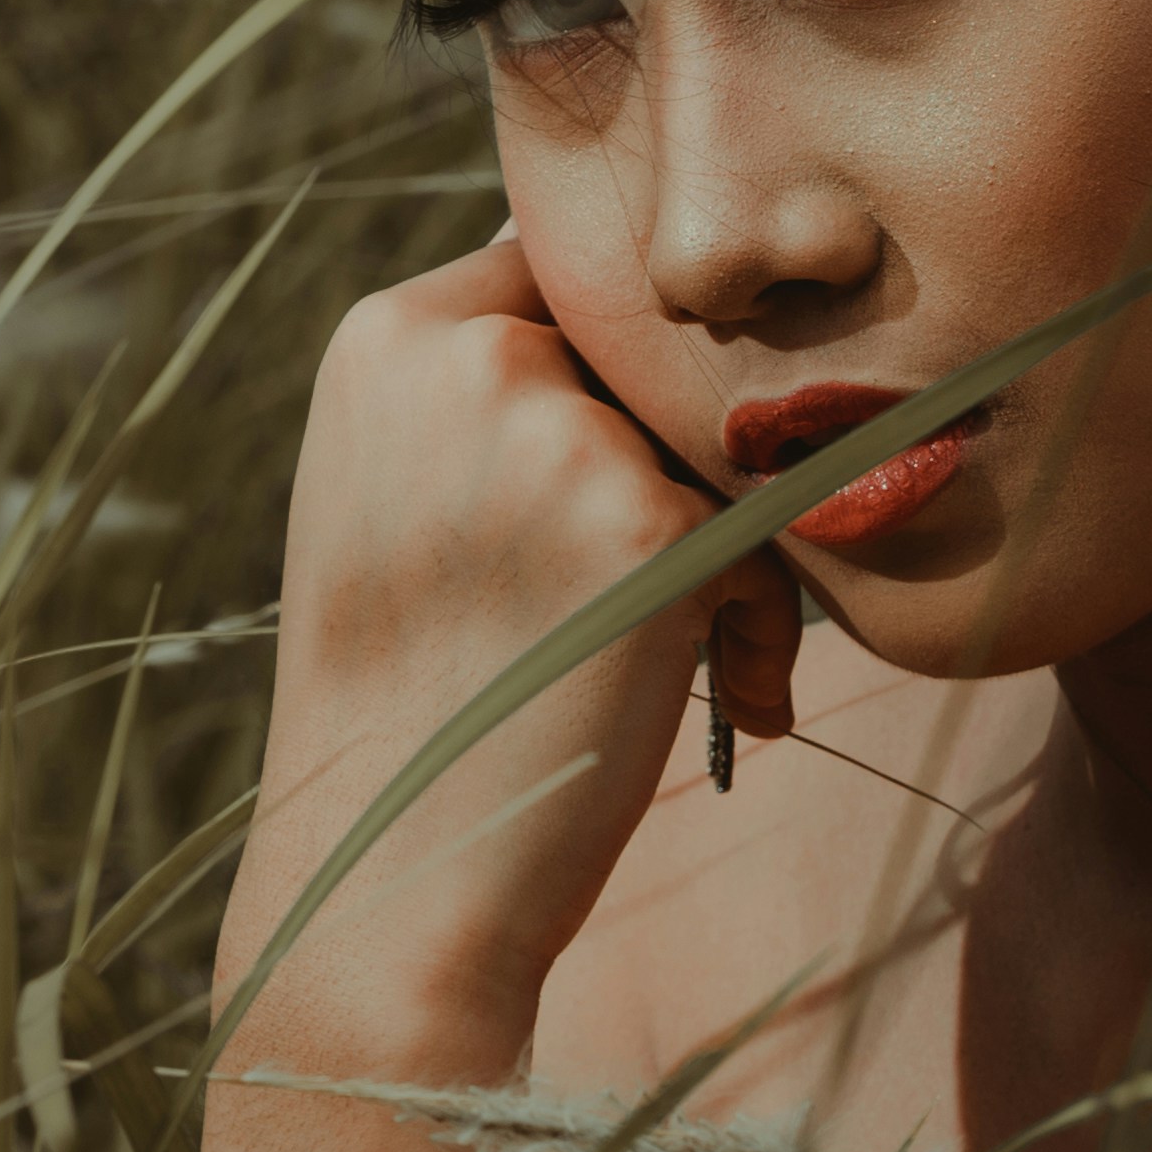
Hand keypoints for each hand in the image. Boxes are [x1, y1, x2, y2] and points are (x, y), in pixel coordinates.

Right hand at [225, 235, 797, 1063]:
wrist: (390, 871)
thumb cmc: (402, 705)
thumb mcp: (391, 499)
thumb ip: (479, 397)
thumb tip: (634, 339)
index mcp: (388, 336)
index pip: (553, 281)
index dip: (601, 386)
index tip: (593, 495)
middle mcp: (467, 354)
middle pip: (642, 363)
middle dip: (670, 471)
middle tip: (646, 595)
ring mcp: (557, 428)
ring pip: (711, 449)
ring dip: (731, 549)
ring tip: (695, 661)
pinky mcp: (646, 518)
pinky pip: (763, 536)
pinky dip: (763, 622)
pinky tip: (731, 702)